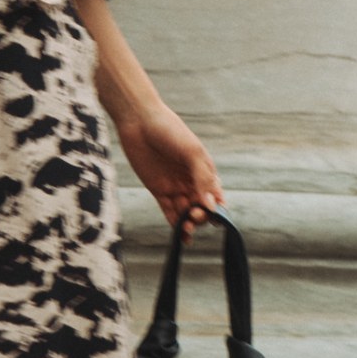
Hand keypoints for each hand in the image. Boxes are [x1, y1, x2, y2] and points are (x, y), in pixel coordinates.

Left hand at [115, 100, 223, 231]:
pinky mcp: (158, 190)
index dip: (217, 208)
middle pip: (202, 207)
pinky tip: (181, 236)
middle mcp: (192, 180)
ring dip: (189, 223)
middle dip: (202, 216)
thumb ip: (202, 178)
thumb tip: (211, 205)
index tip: (215, 216)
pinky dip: (176, 225)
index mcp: (204, 170)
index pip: (216, 195)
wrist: (139, 120)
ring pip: (187, 212)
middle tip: (194, 215)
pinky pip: (170, 212)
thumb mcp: (191, 152)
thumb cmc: (169, 131)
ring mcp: (175, 186)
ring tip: (187, 229)